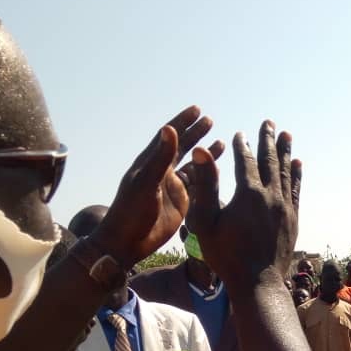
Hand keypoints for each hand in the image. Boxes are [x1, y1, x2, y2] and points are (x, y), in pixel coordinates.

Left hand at [92, 106, 224, 266]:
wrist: (128, 241)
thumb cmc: (131, 211)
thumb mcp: (146, 182)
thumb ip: (160, 157)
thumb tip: (169, 129)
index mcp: (151, 163)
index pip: (169, 136)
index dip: (182, 122)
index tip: (196, 110)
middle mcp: (162, 172)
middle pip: (182, 147)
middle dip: (196, 133)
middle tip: (210, 121)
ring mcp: (172, 187)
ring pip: (193, 166)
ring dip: (205, 154)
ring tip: (221, 143)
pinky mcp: (181, 203)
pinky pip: (197, 185)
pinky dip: (208, 176)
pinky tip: (218, 171)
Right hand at [186, 120, 301, 289]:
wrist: (257, 282)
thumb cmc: (226, 256)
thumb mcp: (206, 221)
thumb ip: (205, 185)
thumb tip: (201, 152)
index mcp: (248, 194)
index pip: (245, 161)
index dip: (242, 145)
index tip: (239, 133)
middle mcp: (270, 196)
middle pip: (269, 161)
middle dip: (268, 140)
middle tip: (269, 123)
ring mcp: (284, 207)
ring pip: (286, 173)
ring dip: (285, 152)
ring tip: (286, 135)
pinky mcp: (292, 219)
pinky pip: (296, 191)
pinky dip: (297, 175)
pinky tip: (298, 164)